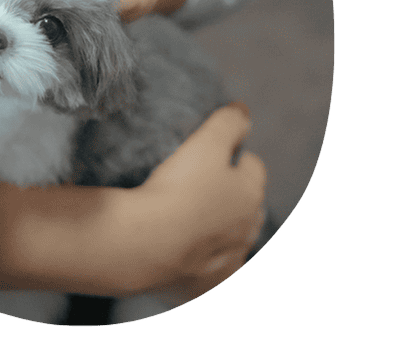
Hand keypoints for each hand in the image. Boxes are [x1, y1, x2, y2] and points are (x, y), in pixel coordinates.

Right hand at [125, 102, 266, 299]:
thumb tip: (243, 110)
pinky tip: (179, 252)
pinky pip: (208, 272)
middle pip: (244, 206)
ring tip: (185, 218)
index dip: (232, 156)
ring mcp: (227, 263)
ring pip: (229, 240)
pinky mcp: (204, 289)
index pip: (253, 166)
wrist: (145, 245)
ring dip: (216, 230)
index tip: (208, 154)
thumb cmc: (177, 190)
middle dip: (229, 196)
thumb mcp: (205, 143)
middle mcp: (247, 232)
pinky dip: (199, 262)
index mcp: (250, 194)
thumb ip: (228, 123)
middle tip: (195, 185)